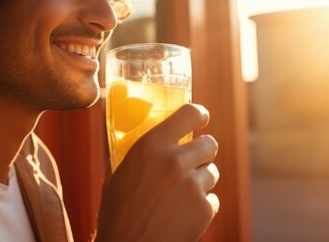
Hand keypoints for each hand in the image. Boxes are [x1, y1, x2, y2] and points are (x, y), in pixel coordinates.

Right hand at [95, 103, 219, 241]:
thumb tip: (142, 141)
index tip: (202, 118)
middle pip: (209, 143)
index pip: (189, 113)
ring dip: (201, 180)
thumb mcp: (117, 175)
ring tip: (180, 195)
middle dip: (203, 151)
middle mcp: (175, 161)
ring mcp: (193, 186)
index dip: (199, 114)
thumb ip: (136, 156)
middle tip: (193, 160)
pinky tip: (182, 214)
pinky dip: (202, 206)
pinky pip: (213, 199)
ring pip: (212, 172)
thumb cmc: (116, 214)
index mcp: (151, 146)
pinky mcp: (204, 209)